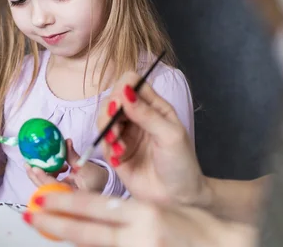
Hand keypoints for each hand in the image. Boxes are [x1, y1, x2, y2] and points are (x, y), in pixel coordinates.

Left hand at [25, 139, 108, 191]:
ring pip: (44, 187)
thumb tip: (66, 142)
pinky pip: (48, 184)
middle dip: (35, 176)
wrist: (102, 183)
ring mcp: (60, 197)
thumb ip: (72, 155)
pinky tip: (53, 167)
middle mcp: (64, 200)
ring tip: (40, 162)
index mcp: (73, 197)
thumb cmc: (96, 177)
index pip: (55, 189)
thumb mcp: (85, 166)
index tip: (35, 167)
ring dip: (40, 174)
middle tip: (27, 164)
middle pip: (44, 190)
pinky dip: (47, 174)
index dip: (44, 178)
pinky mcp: (58, 192)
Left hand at [25, 191, 256, 246]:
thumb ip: (126, 213)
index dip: (64, 204)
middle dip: (56, 225)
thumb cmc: (194, 227)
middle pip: (88, 232)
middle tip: (31, 216)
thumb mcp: (158, 210)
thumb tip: (94, 214)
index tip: (41, 201)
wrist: (225, 245)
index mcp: (144, 214)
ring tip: (51, 233)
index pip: (95, 207)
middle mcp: (140, 235)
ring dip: (73, 241)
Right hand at [98, 71, 208, 206]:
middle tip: (116, 128)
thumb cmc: (181, 165)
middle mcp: (137, 116)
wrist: (177, 199)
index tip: (121, 104)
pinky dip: (106, 146)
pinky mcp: (115, 151)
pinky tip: (119, 156)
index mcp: (154, 107)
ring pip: (103, 118)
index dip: (122, 88)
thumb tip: (124, 92)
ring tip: (117, 145)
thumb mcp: (169, 135)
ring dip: (106, 129)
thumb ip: (146, 114)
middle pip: (112, 99)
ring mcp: (125, 133)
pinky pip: (101, 141)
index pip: (131, 83)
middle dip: (110, 111)